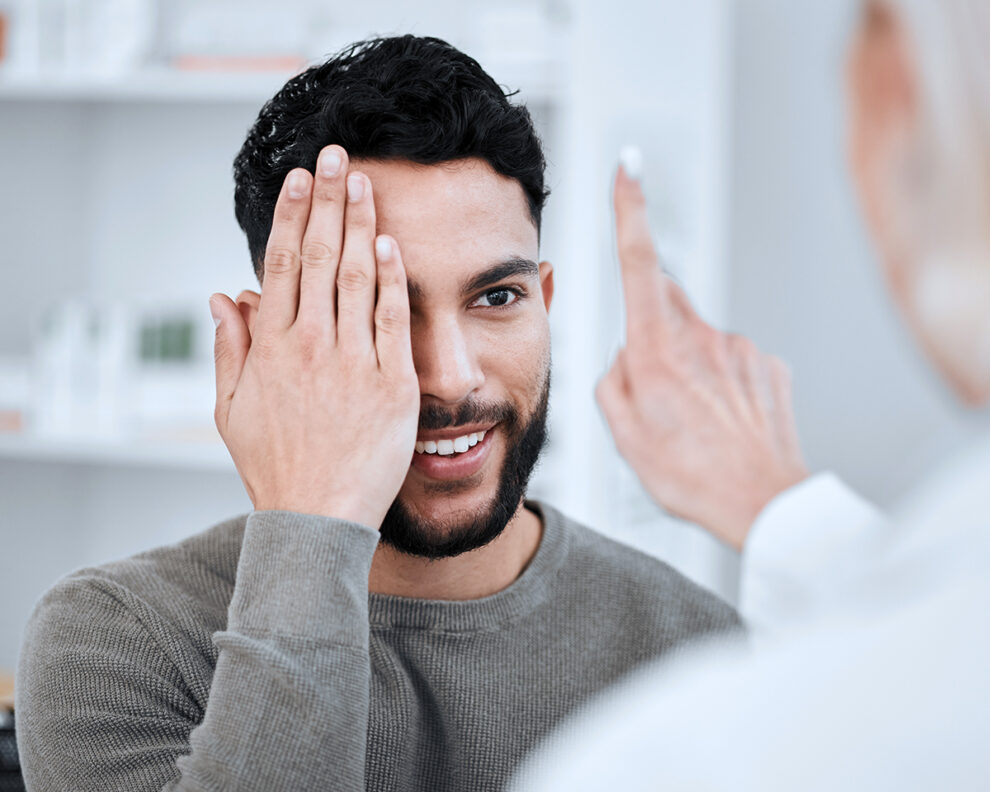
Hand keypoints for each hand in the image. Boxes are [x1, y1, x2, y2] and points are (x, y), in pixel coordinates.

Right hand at [209, 146, 419, 528]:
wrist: (317, 517)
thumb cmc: (274, 466)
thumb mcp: (231, 410)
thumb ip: (231, 347)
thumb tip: (225, 293)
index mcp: (272, 347)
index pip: (284, 262)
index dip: (294, 215)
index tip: (301, 178)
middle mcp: (312, 345)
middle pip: (323, 256)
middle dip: (329, 199)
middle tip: (338, 154)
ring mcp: (355, 362)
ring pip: (359, 277)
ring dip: (362, 223)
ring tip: (365, 182)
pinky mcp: (393, 384)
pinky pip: (394, 320)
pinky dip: (393, 278)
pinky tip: (392, 243)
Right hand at [596, 168, 808, 549]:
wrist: (762, 504)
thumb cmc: (690, 474)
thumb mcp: (623, 435)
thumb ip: (613, 381)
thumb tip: (625, 356)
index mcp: (657, 350)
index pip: (639, 262)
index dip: (630, 210)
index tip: (628, 167)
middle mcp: (702, 337)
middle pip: (666, 301)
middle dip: (650, 323)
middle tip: (652, 380)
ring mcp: (739, 349)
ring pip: (697, 336)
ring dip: (687, 364)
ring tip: (693, 420)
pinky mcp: (766, 364)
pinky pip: (730, 359)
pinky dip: (718, 381)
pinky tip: (721, 420)